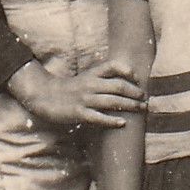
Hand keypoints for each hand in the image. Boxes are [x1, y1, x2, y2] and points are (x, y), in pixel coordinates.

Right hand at [8, 59, 144, 127]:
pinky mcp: (79, 113)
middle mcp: (90, 84)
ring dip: (129, 106)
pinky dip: (112, 120)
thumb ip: (103, 78)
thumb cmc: (70, 88)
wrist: (44, 96)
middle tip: (145, 98)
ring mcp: (84, 99)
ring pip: (112, 102)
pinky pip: (98, 117)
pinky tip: (122, 123)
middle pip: (118, 86)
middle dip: (135, 92)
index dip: (127, 70)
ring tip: (141, 109)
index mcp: (92, 74)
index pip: (112, 66)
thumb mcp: (86, 78)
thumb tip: (126, 81)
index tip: (138, 78)